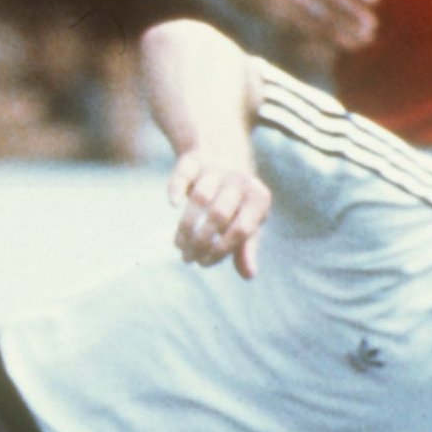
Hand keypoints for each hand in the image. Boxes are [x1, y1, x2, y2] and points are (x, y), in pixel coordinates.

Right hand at [168, 147, 270, 277]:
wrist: (224, 155)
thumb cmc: (237, 200)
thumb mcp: (246, 221)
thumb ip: (246, 248)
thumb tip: (249, 275)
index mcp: (258, 198)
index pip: (241, 230)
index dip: (221, 250)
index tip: (204, 263)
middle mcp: (240, 180)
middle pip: (219, 214)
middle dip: (201, 241)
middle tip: (188, 258)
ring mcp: (216, 168)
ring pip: (200, 197)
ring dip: (186, 225)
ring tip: (179, 245)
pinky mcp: (193, 160)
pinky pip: (183, 174)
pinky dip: (176, 188)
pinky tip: (173, 205)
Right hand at [287, 0, 379, 50]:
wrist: (284, 2)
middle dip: (353, 12)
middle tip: (374, 24)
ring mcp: (295, 1)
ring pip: (322, 15)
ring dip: (345, 28)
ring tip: (367, 38)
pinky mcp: (288, 19)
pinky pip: (311, 29)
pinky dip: (332, 39)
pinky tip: (351, 45)